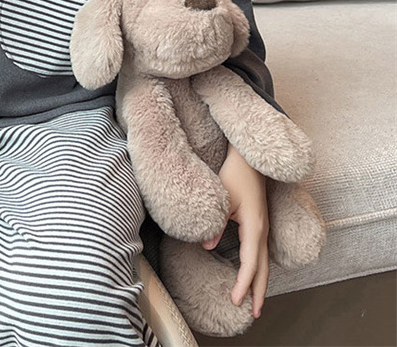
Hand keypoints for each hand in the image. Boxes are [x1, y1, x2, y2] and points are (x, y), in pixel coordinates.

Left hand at [201, 142, 269, 319]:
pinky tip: (252, 271)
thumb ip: (216, 223)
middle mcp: (262, 230)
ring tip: (254, 300)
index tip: (236, 302)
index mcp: (255, 227)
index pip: (250, 264)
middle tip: (253, 313)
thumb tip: (207, 246)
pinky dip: (258, 267)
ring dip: (259, 280)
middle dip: (258, 291)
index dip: (244, 284)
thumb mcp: (223, 198)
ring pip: (264, 260)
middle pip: (263, 268)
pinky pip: (261, 251)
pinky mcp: (261, 222)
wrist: (250, 157)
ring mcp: (264, 226)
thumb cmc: (237, 173)